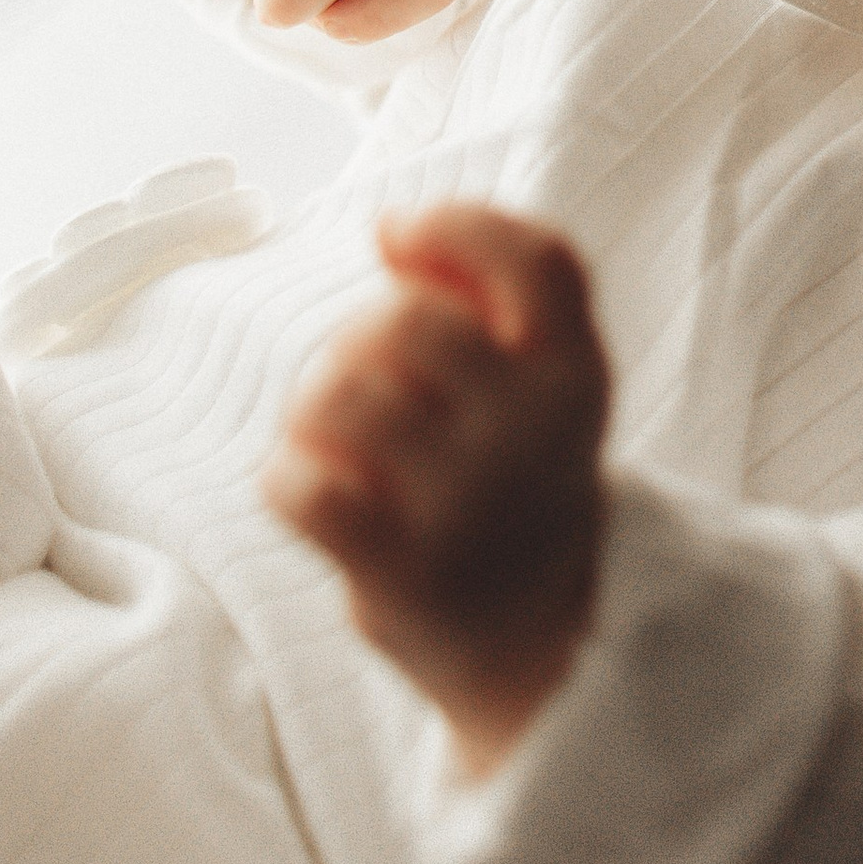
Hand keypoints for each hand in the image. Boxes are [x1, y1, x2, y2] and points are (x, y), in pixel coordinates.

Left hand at [263, 207, 609, 776]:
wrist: (542, 639)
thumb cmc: (513, 480)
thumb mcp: (540, 383)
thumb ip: (484, 297)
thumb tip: (392, 228)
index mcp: (576, 370)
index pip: (539, 260)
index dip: (457, 224)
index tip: (395, 235)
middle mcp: (534, 430)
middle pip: (405, 321)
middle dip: (355, 337)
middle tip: (361, 380)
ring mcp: (471, 503)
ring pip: (341, 396)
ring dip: (311, 410)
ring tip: (330, 441)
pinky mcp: (406, 574)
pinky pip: (305, 488)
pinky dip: (287, 479)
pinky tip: (312, 494)